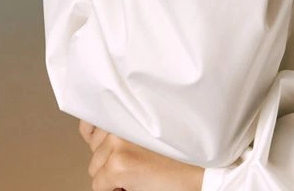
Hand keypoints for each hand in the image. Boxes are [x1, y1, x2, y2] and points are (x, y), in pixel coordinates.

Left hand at [78, 119, 204, 190]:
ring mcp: (118, 144)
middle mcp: (121, 123)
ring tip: (137, 172)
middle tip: (134, 162)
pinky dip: (112, 190)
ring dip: (110, 175)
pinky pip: (99, 186)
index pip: (91, 121)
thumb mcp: (150, 132)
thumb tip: (96, 136)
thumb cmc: (182, 153)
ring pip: (95, 168)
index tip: (101, 144)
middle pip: (94, 150)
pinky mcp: (118, 166)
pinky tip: (135, 183)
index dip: (94, 135)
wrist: (202, 173)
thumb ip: (125, 129)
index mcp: (129, 110)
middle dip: (108, 160)